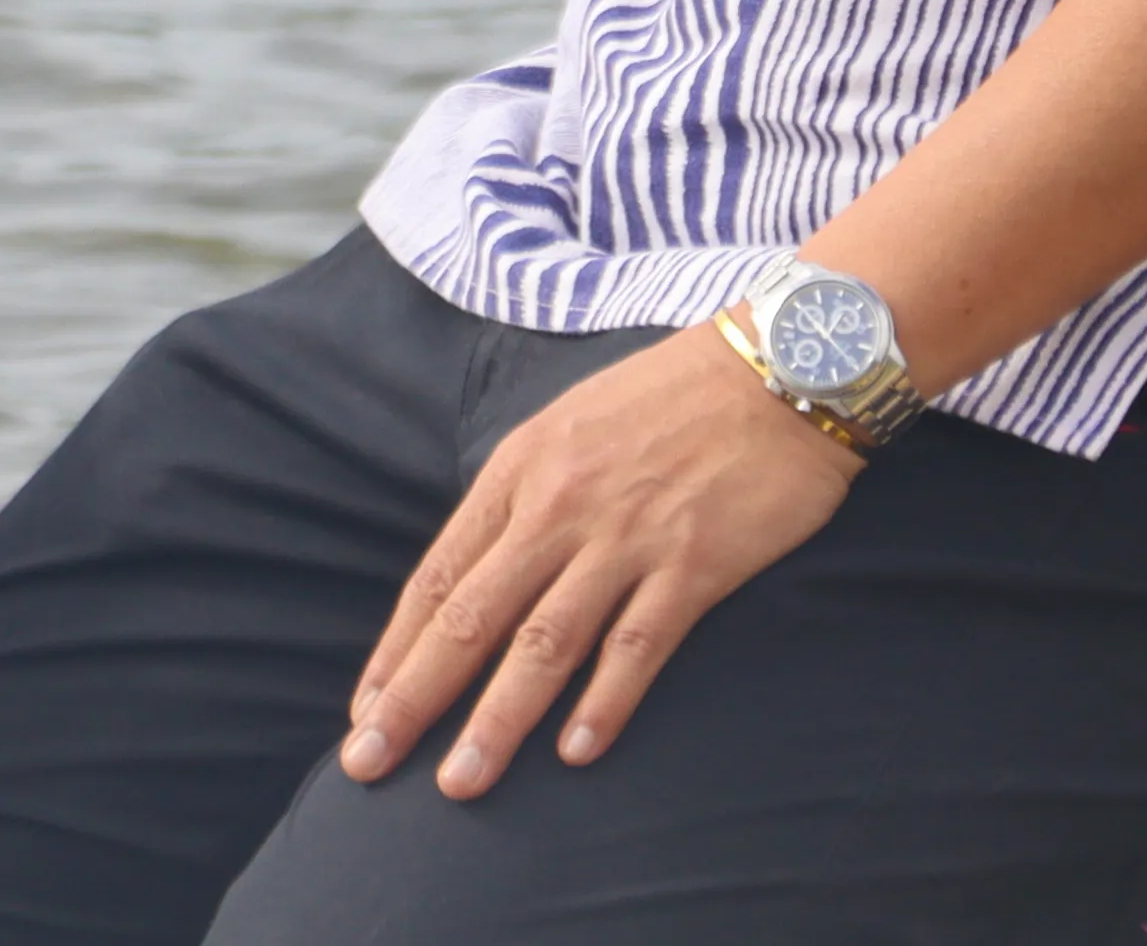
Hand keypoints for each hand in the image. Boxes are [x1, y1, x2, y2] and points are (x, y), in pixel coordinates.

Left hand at [338, 318, 859, 798]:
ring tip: (461, 781)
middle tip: (368, 764)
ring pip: (544, 643)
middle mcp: (559, 506)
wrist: (781, 365)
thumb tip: (481, 572)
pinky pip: (638, 644)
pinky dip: (605, 702)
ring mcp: (626, 537)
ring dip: (497, 719)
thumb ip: (524, 497)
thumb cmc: (672, 396)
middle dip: (415, 700)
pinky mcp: (694, 563)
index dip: (396, 651)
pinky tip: (576, 751)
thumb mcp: (569, 425)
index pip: (440, 577)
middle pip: (472, 619)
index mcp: (521, 470)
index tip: (365, 712)